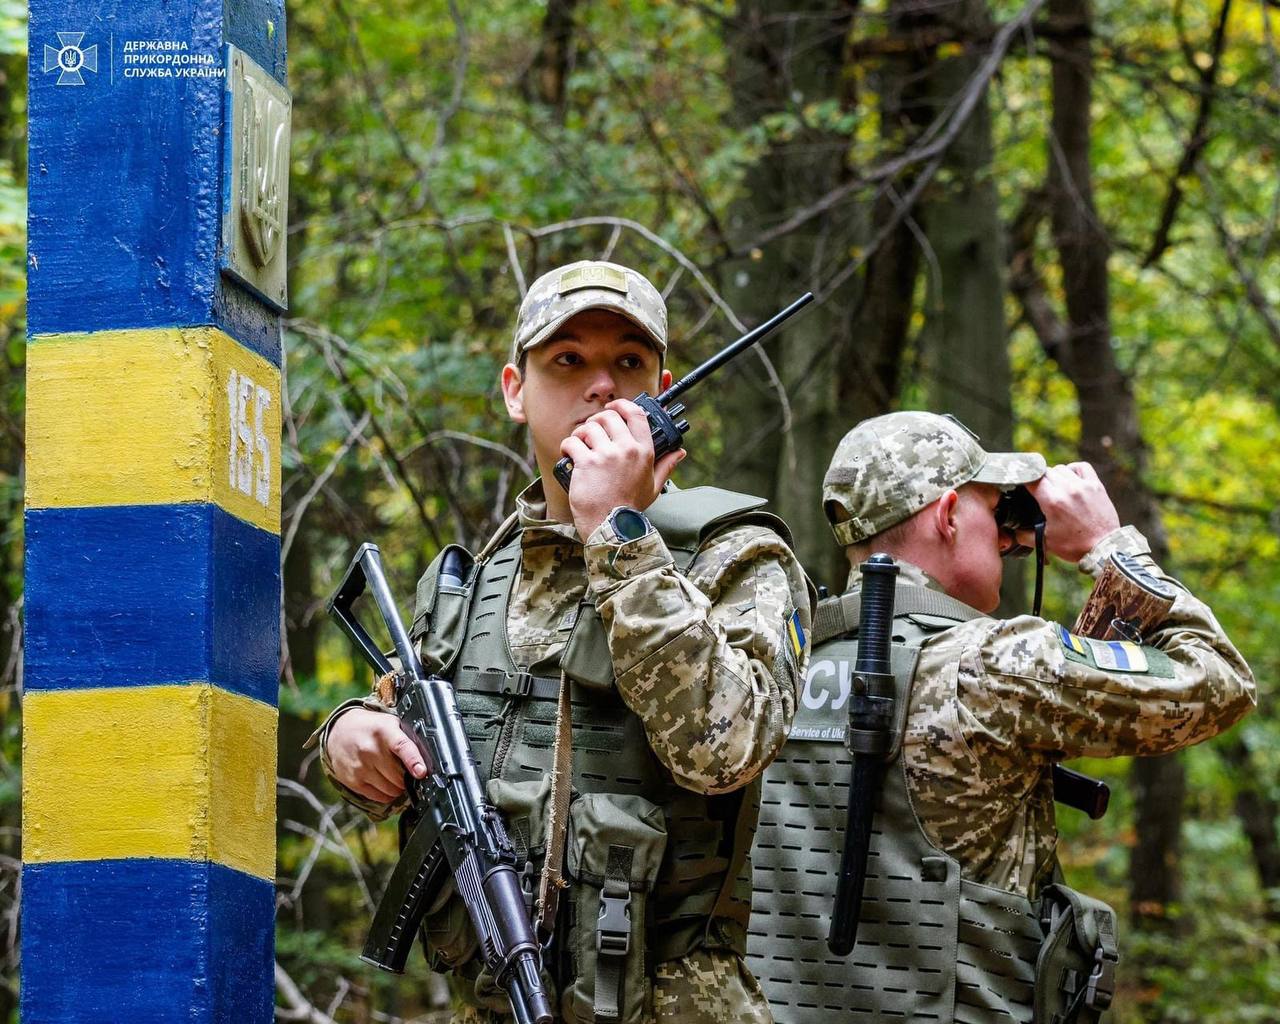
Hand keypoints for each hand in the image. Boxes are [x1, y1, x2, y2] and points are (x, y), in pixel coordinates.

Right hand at [325, 707, 426, 803]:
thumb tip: (427, 759)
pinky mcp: (353, 780)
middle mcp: (370, 749)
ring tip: (394, 775)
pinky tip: (384, 782)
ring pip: (391, 789)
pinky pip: (379, 797)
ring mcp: (360, 767)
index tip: (421, 772)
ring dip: (398, 787)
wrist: (339, 730)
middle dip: (408, 777)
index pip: (401, 746)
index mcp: (384, 731)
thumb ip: (407, 738)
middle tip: (407, 771)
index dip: (413, 760)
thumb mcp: (390, 723)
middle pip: (399, 776)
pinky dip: (387, 793)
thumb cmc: (371, 728)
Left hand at [560, 399, 684, 540]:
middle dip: (597, 419)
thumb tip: (680, 453)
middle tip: (592, 430)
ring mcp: (606, 455)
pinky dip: (567, 446)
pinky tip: (568, 454)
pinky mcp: (586, 463)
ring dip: (581, 433)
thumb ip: (666, 466)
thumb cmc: (630, 508)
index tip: (614, 407)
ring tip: (580, 444)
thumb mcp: (653, 486)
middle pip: (609, 416)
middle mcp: (626, 449)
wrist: (610, 526)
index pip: (636, 414)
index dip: (623, 405)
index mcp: (644, 452)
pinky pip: (572, 442)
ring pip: (588, 427)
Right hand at [1025, 462, 1120, 562]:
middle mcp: (1068, 489)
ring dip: (1054, 475)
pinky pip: (1081, 467)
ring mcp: (1083, 485)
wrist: (1104, 548)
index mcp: (1052, 501)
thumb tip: (1013, 530)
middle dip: (1038, 480)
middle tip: (1038, 492)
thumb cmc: (1075, 546)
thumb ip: (1024, 535)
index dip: (1024, 479)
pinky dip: (1073, 469)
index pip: (1031, 478)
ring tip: (1055, 487)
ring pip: (1061, 468)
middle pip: (1045, 472)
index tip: (1021, 484)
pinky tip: (1070, 479)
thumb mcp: (1045, 542)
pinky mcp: (1096, 485)